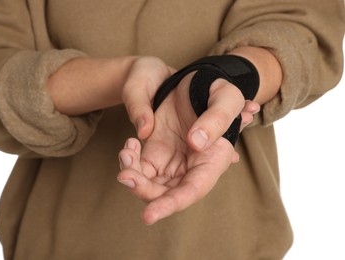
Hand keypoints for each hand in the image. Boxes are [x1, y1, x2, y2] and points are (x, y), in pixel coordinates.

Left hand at [118, 72, 259, 224]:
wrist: (194, 80)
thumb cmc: (214, 88)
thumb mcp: (224, 97)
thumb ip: (217, 120)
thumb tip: (196, 143)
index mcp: (213, 159)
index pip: (194, 189)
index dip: (172, 204)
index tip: (149, 215)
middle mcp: (192, 167)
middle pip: (167, 193)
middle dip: (144, 190)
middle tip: (125, 175)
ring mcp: (173, 162)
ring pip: (150, 184)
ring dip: (133, 175)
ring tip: (126, 151)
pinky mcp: (157, 153)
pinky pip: (140, 169)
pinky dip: (130, 162)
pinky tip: (129, 144)